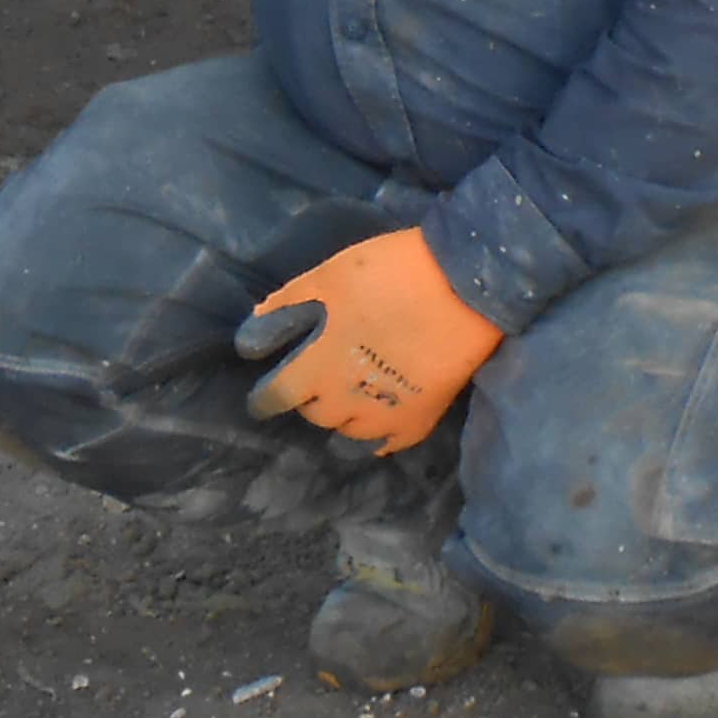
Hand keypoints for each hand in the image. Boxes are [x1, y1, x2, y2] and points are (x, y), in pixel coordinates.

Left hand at [233, 228, 503, 455]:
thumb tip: (254, 327)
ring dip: (341, 417)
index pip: (275, 397)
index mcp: (315, 369)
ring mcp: (384, 418)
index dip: (264, 398)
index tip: (261, 399)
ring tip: (347, 398)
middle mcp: (344, 403)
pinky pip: (386, 443)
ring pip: (347, 434)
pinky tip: (376, 418)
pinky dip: (375, 433)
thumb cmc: (387, 274)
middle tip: (318, 377)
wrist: (463, 287)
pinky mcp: (419, 422)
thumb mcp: (326, 277)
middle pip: (314, 414)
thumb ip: (287, 304)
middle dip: (310, 398)